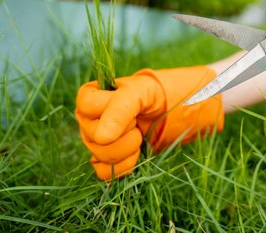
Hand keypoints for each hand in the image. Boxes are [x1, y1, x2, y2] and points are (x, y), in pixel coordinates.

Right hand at [75, 66, 222, 179]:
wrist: (178, 111)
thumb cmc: (159, 95)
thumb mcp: (143, 91)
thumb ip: (122, 107)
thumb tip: (102, 137)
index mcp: (94, 96)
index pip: (86, 105)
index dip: (111, 112)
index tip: (133, 111)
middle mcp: (91, 120)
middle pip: (92, 136)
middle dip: (122, 134)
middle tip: (140, 124)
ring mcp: (98, 142)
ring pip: (99, 156)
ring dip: (125, 151)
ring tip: (141, 138)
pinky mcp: (109, 160)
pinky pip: (104, 173)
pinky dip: (123, 167)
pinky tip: (138, 156)